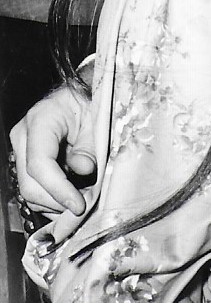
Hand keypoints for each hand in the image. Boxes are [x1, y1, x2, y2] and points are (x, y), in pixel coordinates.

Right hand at [9, 84, 95, 216]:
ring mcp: (21, 151)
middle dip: (57, 202)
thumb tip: (84, 171)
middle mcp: (23, 138)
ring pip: (29, 191)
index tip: (79, 205)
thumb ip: (90, 146)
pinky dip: (52, 200)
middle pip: (30, 184)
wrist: (80, 95)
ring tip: (81, 203)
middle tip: (84, 208)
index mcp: (40, 121)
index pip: (40, 165)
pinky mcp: (26, 162)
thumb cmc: (90, 102)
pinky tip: (71, 199)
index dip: (59, 189)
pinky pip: (34, 188)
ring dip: (55, 204)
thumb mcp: (97, 119)